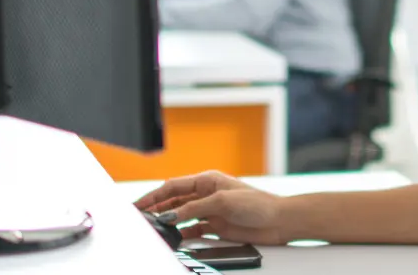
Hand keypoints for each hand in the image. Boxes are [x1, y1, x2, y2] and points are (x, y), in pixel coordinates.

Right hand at [134, 171, 286, 244]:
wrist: (278, 221)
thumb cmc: (257, 203)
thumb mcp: (222, 202)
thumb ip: (194, 209)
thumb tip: (169, 215)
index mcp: (207, 181)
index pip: (173, 186)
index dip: (154, 195)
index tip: (139, 204)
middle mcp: (206, 194)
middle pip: (174, 201)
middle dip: (156, 208)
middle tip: (140, 218)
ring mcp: (210, 210)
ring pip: (181, 215)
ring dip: (168, 221)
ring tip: (153, 228)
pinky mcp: (216, 226)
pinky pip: (193, 229)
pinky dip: (182, 233)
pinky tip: (174, 237)